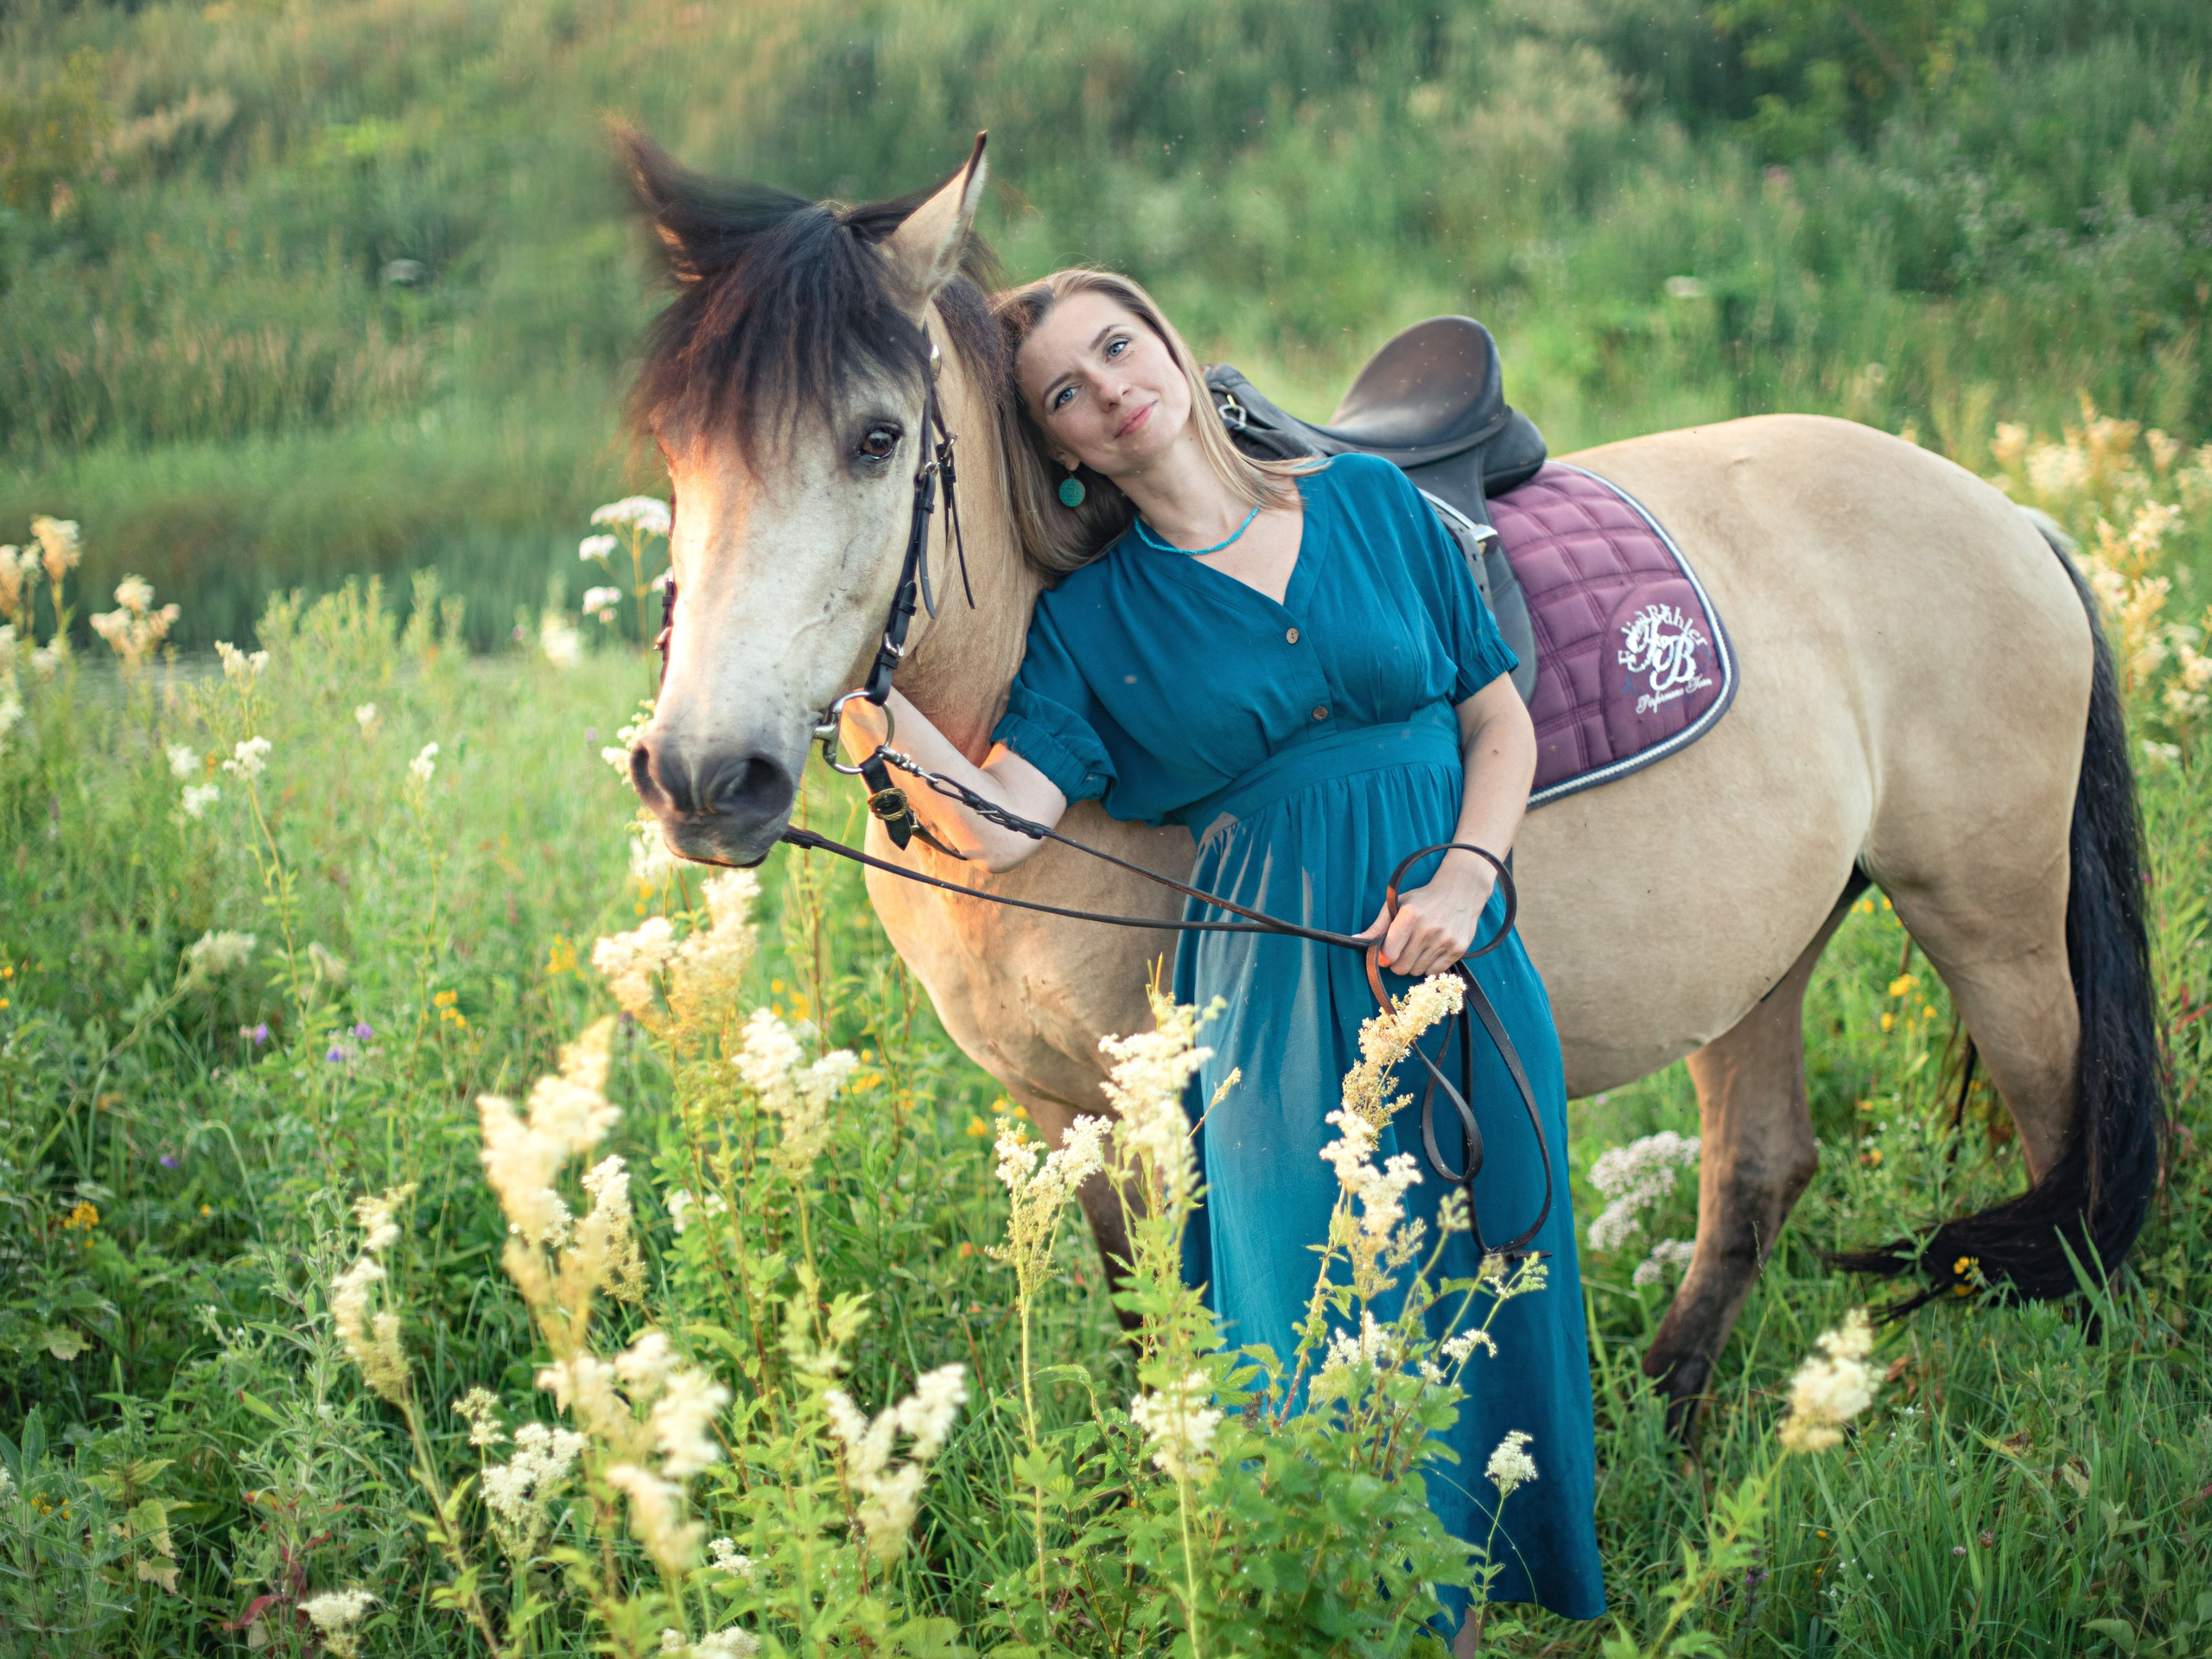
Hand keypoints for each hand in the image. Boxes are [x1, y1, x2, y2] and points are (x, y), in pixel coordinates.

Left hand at [1361, 860, 1496, 978]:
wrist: (1461, 892)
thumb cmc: (1423, 899)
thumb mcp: (1398, 905)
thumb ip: (1378, 926)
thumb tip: (1356, 939)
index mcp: (1410, 916)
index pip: (1389, 954)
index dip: (1384, 957)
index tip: (1386, 953)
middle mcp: (1428, 929)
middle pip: (1402, 967)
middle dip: (1397, 963)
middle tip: (1402, 951)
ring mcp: (1445, 940)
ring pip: (1417, 971)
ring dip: (1413, 964)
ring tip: (1418, 948)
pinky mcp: (1458, 949)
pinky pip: (1434, 972)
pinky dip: (1429, 966)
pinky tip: (1431, 951)